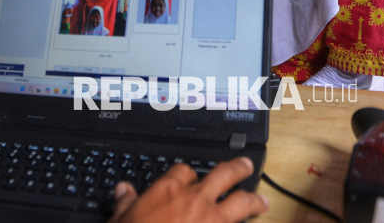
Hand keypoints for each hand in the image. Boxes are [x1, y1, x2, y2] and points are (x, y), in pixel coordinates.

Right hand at [109, 159, 267, 222]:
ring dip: (253, 200)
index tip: (190, 177)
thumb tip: (123, 190)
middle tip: (246, 166)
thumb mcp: (121, 218)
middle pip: (222, 175)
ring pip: (241, 202)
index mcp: (168, 190)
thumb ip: (126, 202)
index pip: (183, 171)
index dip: (188, 173)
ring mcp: (212, 221)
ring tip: (262, 200)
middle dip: (236, 169)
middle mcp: (195, 200)